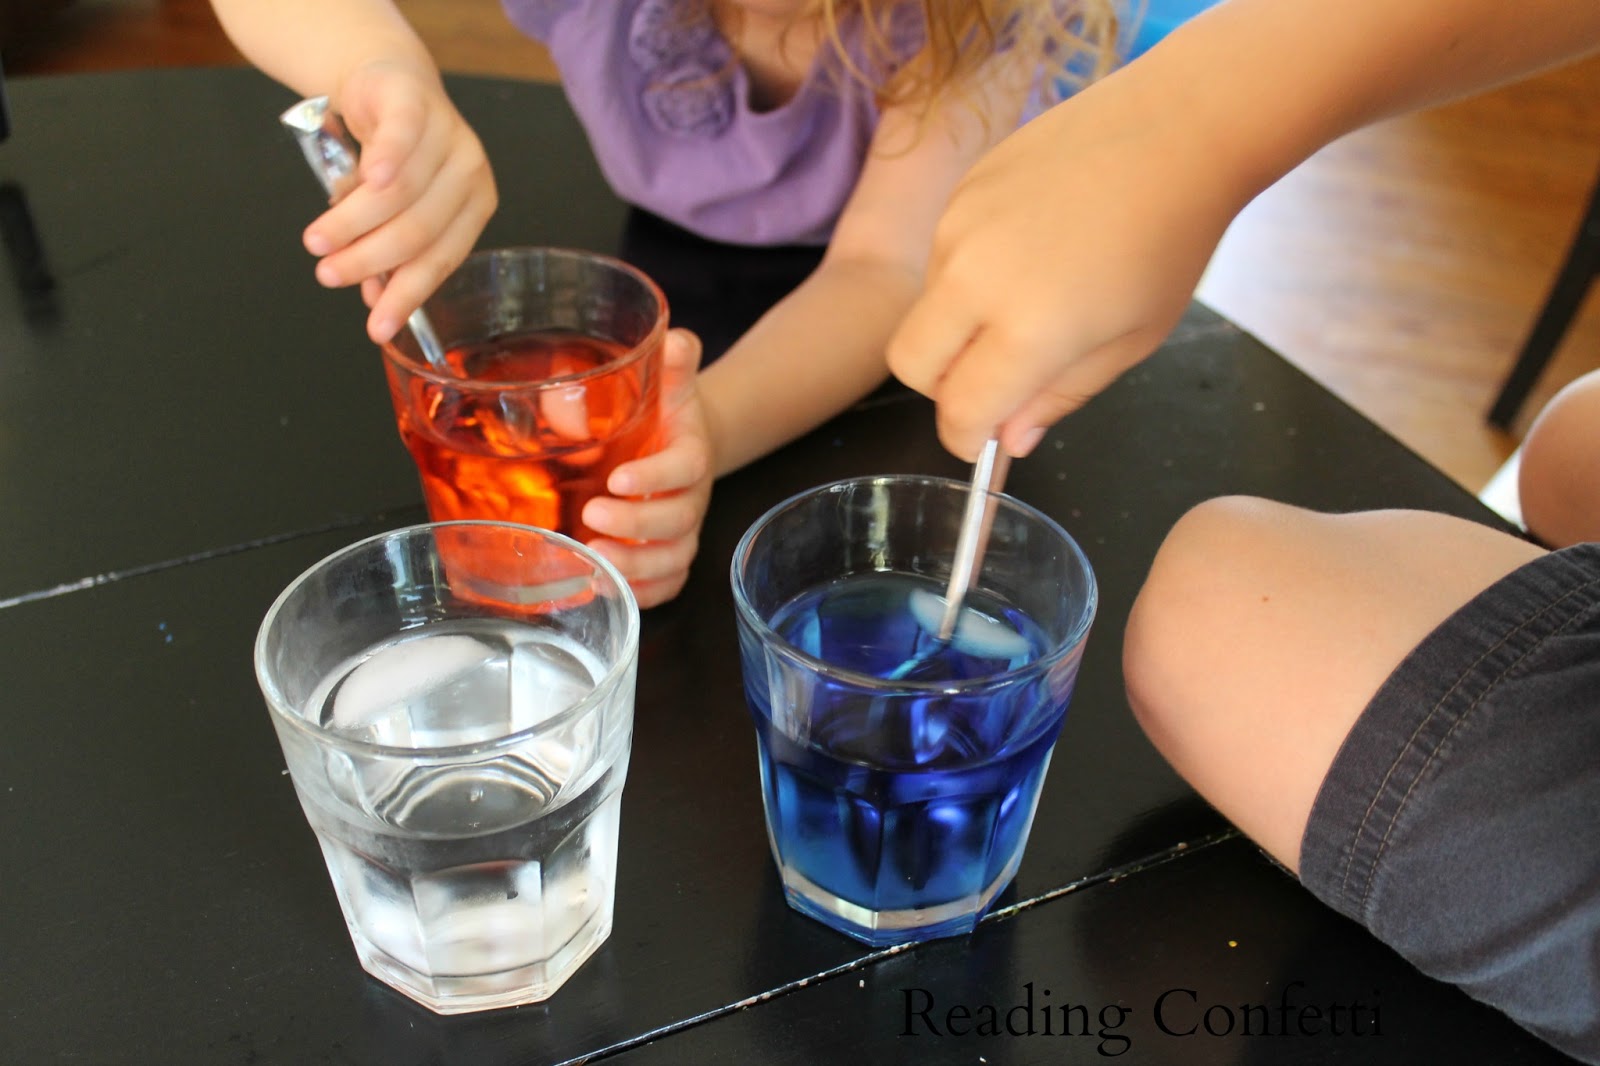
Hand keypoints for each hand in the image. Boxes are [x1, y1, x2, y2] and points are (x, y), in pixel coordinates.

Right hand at [301, 59, 496, 344]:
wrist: (387, 85)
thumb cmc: (395, 158)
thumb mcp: (396, 210)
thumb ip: (390, 252)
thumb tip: (373, 300)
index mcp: (474, 207)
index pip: (440, 260)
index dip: (407, 296)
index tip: (376, 328)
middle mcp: (470, 173)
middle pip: (418, 229)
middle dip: (368, 259)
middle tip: (327, 274)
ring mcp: (447, 135)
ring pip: (398, 191)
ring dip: (352, 222)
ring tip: (317, 240)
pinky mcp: (416, 102)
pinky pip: (400, 136)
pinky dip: (382, 161)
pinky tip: (362, 182)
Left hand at [581, 329, 712, 608]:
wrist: (680, 442)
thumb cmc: (665, 414)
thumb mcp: (668, 383)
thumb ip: (673, 363)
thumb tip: (672, 338)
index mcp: (690, 454)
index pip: (683, 469)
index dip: (655, 477)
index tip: (618, 478)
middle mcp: (690, 499)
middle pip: (677, 523)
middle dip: (636, 526)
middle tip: (592, 517)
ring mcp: (681, 533)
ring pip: (674, 561)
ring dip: (636, 567)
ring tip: (594, 559)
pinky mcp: (669, 557)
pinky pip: (668, 586)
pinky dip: (643, 593)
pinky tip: (605, 587)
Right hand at [886, 74, 1242, 460]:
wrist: (1176, 129)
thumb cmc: (1169, 242)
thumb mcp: (1131, 341)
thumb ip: (1060, 395)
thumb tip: (1011, 437)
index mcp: (1028, 330)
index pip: (959, 410)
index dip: (967, 438)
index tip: (983, 439)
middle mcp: (976, 279)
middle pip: (910, 364)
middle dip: (941, 387)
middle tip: (991, 379)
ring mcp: (959, 227)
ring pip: (926, 306)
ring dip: (959, 322)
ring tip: (1029, 292)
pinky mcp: (960, 189)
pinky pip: (943, 253)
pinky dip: (970, 271)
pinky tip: (1029, 245)